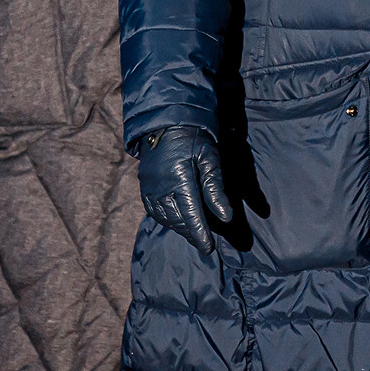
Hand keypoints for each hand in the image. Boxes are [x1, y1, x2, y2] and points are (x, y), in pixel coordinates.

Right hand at [135, 125, 234, 253]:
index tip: (209, 248)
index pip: (191, 214)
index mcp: (179, 178)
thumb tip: (225, 217)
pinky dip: (166, 220)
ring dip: (179, 228)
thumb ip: (216, 189)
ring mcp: (149, 187)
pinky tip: (177, 221)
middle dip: (191, 234)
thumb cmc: (193, 137)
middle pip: (178, 219)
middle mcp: (160, 186)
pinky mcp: (144, 187)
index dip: (200, 234)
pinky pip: (154, 211)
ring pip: (165, 218)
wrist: (166, 121)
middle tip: (204, 244)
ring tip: (193, 234)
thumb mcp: (210, 158)